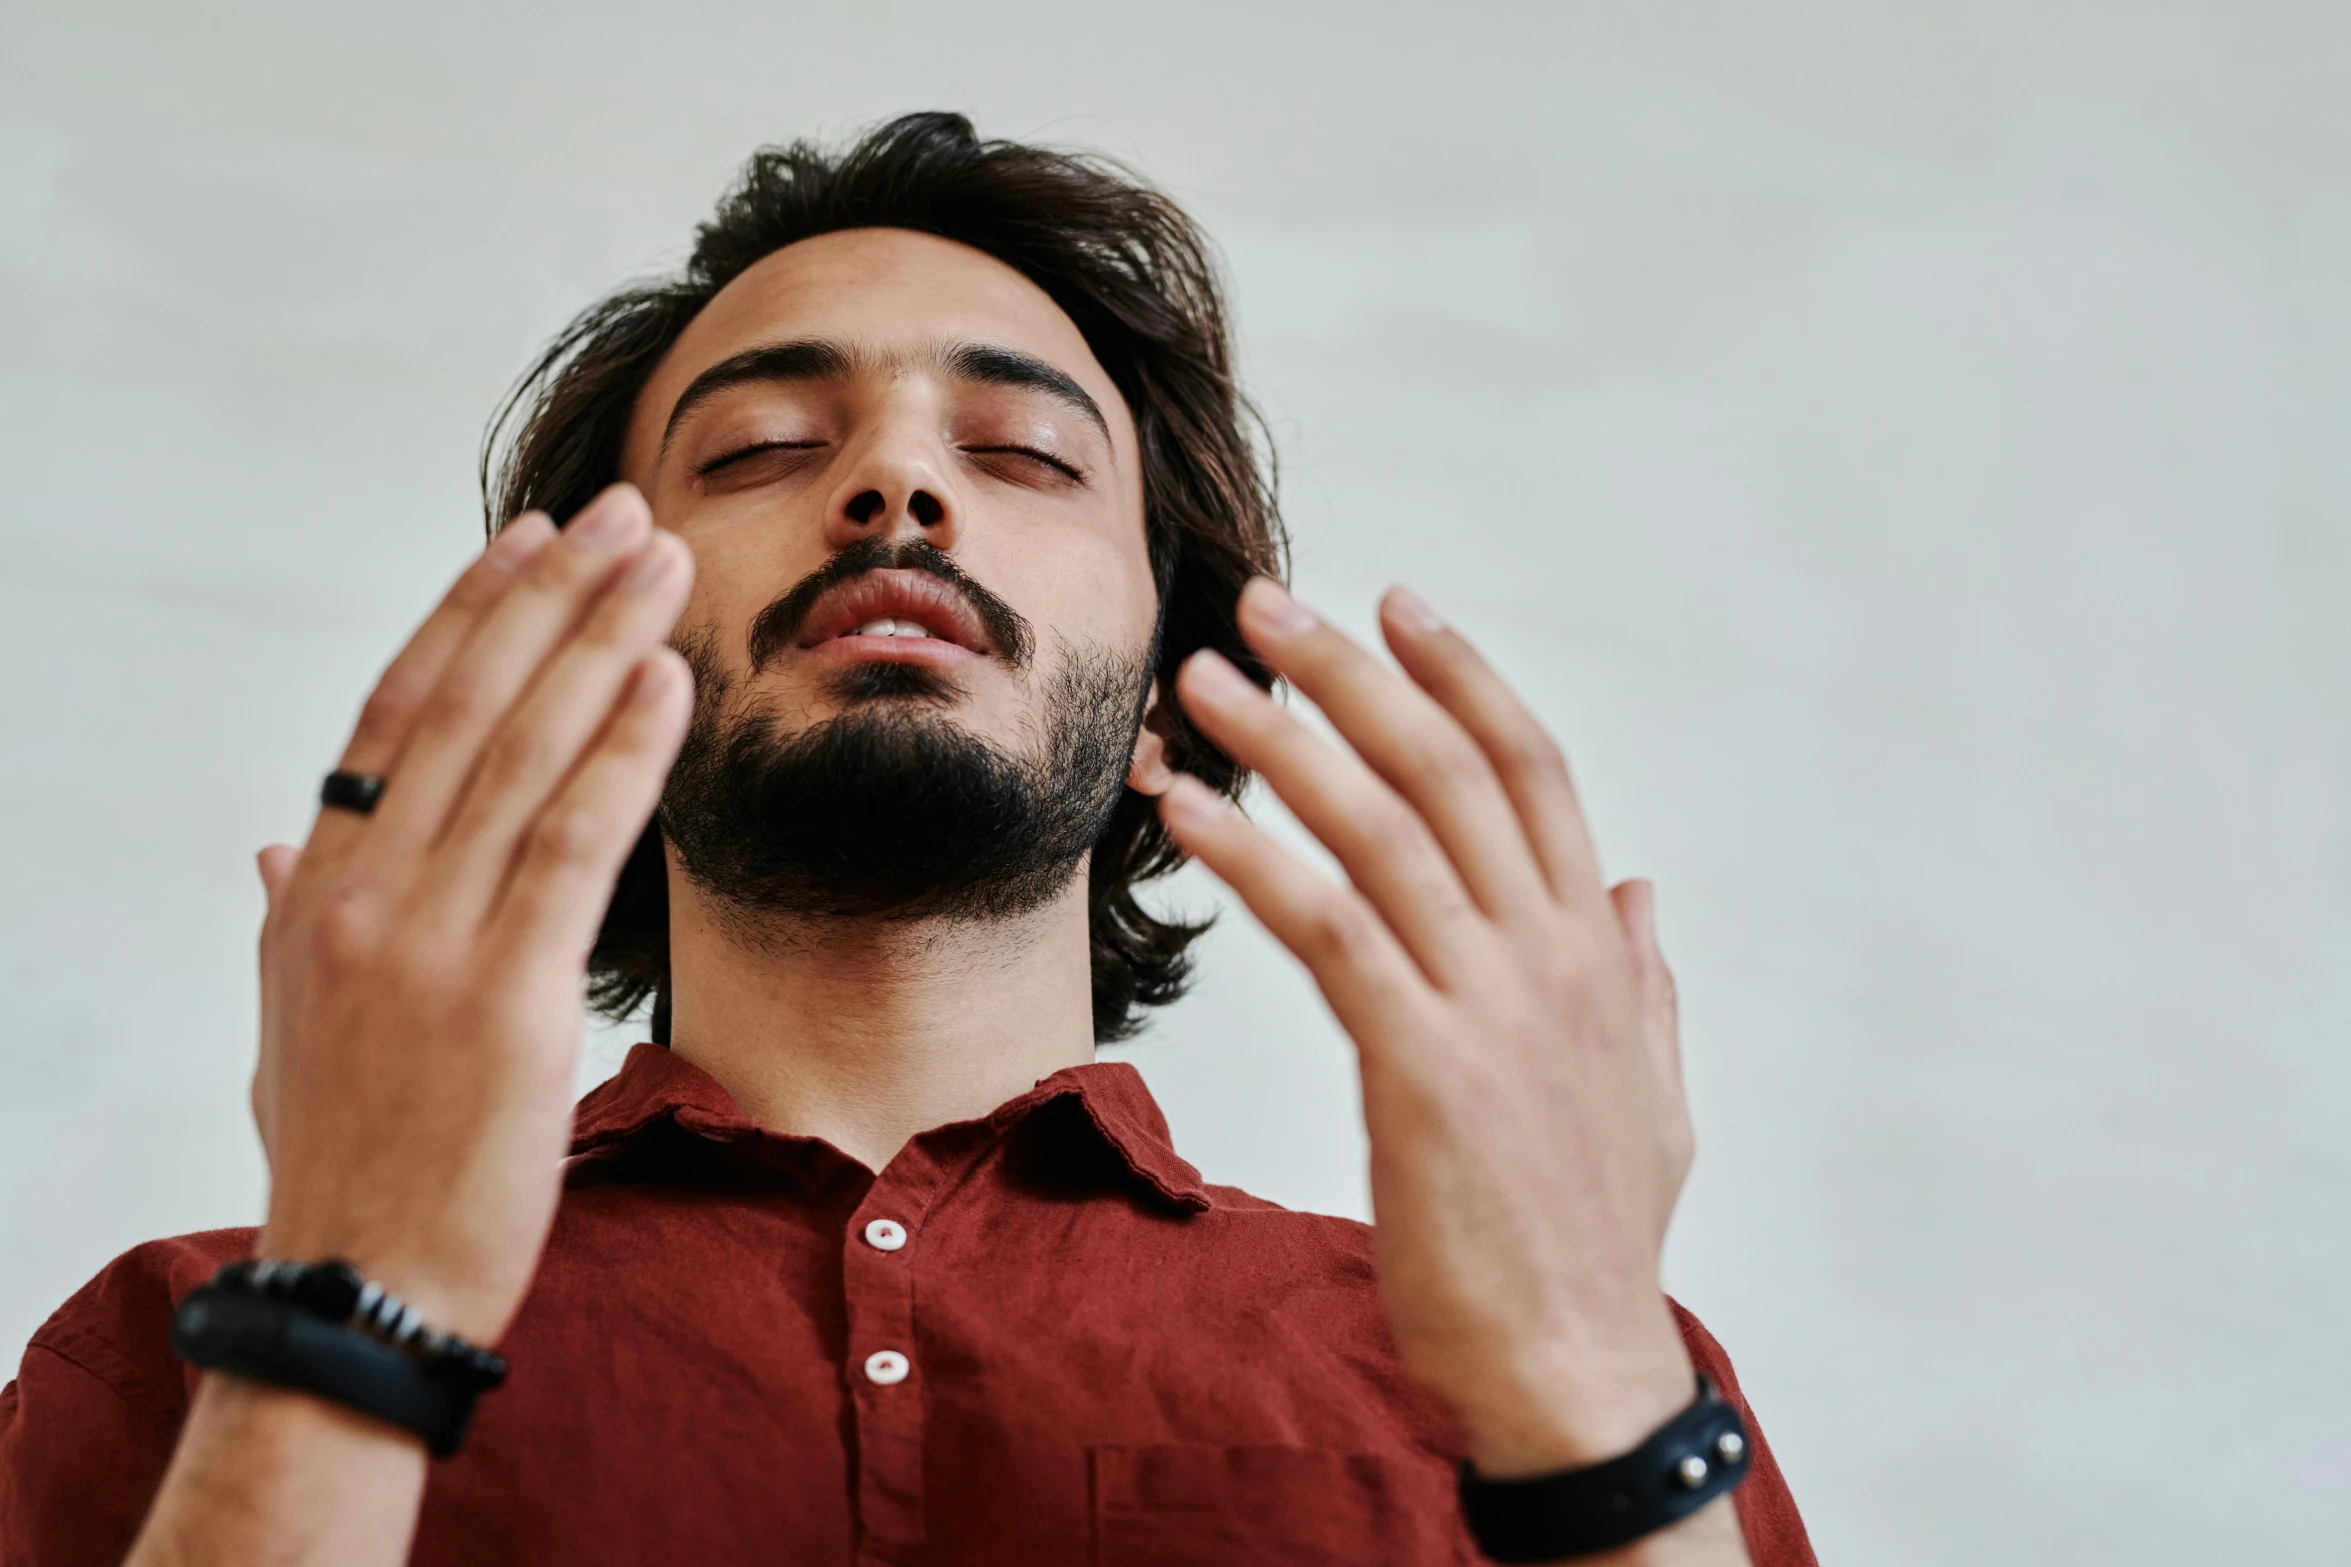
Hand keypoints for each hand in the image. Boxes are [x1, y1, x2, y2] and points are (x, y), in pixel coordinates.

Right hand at [248, 484, 692, 1343]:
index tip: (523, 541)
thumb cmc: (346, 1163)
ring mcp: (427, 943)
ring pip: (522, 754)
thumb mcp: (291, 1028)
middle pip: (464, 707)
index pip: (390, 718)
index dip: (462, 618)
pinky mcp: (505, 999)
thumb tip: (277, 841)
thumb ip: (290, 919)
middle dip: (549, 597)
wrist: (356, 1296)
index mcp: (315, 894)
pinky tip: (665, 681)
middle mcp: (361, 897)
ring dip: (599, 642)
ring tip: (661, 562)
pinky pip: (573, 844)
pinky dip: (621, 752)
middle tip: (620, 513)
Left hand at [1155, 579, 1696, 1475]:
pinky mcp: (1425, 1070)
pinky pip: (1331, 932)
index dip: (1461, 677)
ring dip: (1282, 744)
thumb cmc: (1592, 1240)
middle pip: (1447, 770)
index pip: (1530, 770)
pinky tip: (1191, 815)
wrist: (1577, 1371)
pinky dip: (1254, 861)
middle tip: (1265, 603)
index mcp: (1591, 953)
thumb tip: (1636, 888)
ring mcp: (1491, 1010)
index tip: (1397, 605)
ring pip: (1382, 833)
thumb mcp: (1649, 1095)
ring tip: (1204, 684)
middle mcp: (1548, 958)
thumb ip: (1643, 983)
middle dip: (1352, 674)